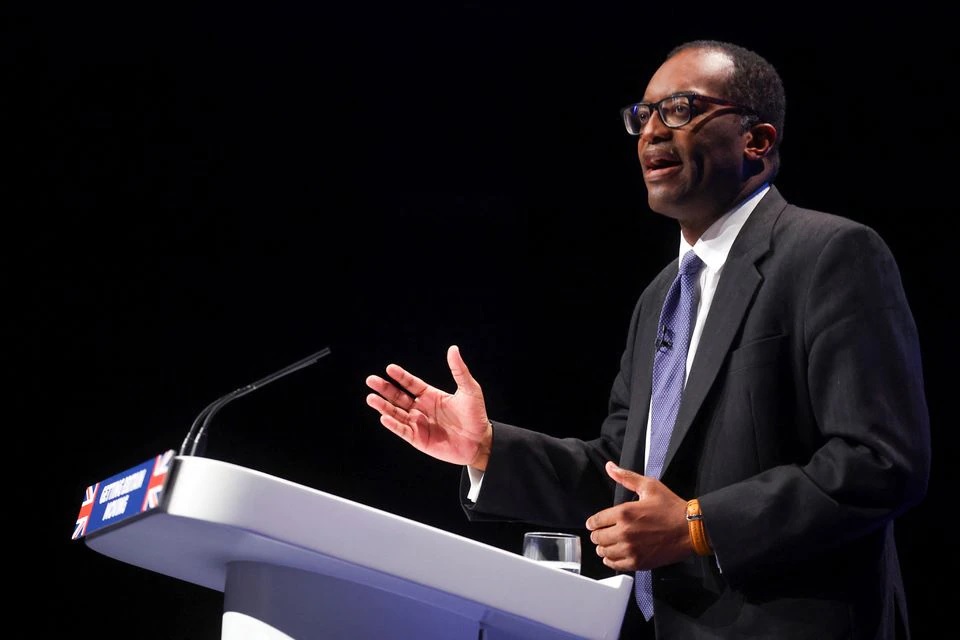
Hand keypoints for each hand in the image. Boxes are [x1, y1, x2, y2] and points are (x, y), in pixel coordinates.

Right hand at [365, 345, 492, 468]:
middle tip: (371, 380)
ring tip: (371, 398)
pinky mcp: (419, 439)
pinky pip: (403, 431)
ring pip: (396, 413)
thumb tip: (453, 349)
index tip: (389, 368)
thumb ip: (459, 371)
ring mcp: (418, 424)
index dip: (400, 376)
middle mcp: (421, 408)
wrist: (480, 442)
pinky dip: (393, 425)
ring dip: (383, 406)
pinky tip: (384, 417)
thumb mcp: (469, 390)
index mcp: (431, 395)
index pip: (411, 383)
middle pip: (398, 397)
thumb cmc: (476, 415)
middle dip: (385, 389)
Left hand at [585, 462, 691, 570]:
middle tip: (604, 532)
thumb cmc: (672, 508)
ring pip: (604, 552)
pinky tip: (615, 555)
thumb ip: (626, 477)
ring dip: (604, 547)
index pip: (595, 521)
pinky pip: (614, 564)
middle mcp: (624, 532)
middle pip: (597, 538)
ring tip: (609, 544)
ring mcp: (631, 549)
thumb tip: (610, 467)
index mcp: (624, 512)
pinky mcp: (638, 562)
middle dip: (598, 534)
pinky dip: (611, 560)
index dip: (593, 523)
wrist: (691, 529)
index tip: (594, 524)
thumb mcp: (649, 486)